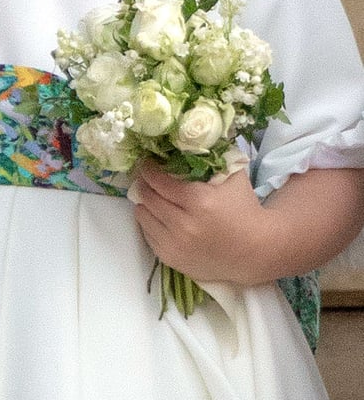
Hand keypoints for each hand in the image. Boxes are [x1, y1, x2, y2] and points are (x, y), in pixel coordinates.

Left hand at [133, 161, 269, 283]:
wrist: (256, 250)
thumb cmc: (244, 208)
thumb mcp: (232, 176)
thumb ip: (211, 157)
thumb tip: (188, 139)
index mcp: (199, 201)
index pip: (159, 181)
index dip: (149, 169)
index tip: (147, 163)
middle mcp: (184, 225)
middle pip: (148, 198)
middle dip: (143, 184)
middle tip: (145, 176)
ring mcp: (176, 245)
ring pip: (143, 216)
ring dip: (144, 203)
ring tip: (151, 195)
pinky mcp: (173, 260)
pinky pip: (148, 236)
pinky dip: (150, 223)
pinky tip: (158, 215)